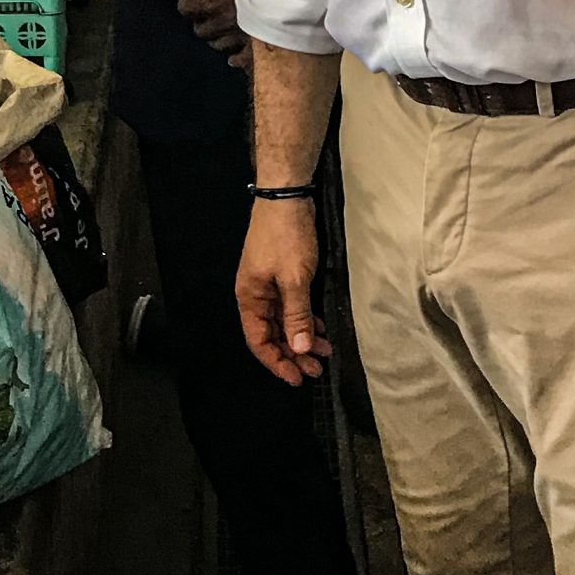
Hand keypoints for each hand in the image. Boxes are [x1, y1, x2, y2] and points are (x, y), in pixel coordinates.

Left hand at [158, 0, 244, 56]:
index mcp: (210, 2)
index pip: (187, 9)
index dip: (186, 4)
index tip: (190, 0)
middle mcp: (223, 22)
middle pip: (202, 30)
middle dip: (201, 22)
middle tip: (206, 15)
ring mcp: (242, 35)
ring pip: (220, 44)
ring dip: (217, 38)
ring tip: (221, 29)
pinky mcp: (260, 42)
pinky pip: (243, 59)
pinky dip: (236, 58)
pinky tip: (235, 54)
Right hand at [235, 196, 328, 386]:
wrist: (286, 196)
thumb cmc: (286, 236)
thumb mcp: (294, 279)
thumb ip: (297, 315)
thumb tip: (297, 349)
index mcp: (250, 297)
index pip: (258, 340)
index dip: (276, 362)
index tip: (297, 378)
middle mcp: (256, 295)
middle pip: (271, 335)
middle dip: (292, 354)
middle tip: (316, 370)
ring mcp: (268, 285)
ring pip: (284, 322)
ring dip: (302, 338)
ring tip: (324, 352)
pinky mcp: (282, 276)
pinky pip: (291, 307)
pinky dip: (305, 320)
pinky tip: (320, 329)